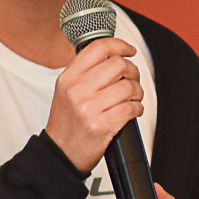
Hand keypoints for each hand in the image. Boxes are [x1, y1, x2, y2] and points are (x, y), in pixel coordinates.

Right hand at [47, 38, 142, 173]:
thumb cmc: (67, 122)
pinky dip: (138, 108)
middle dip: (133, 71)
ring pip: (129, 87)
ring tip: (132, 98)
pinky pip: (132, 108)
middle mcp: (78, 90)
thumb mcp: (66, 90)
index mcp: (69, 78)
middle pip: (118, 65)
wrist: (61, 153)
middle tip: (132, 79)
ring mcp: (90, 108)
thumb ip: (84, 72)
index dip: (120, 45)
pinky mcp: (103, 125)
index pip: (98, 48)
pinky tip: (132, 111)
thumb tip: (113, 55)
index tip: (129, 50)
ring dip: (137, 92)